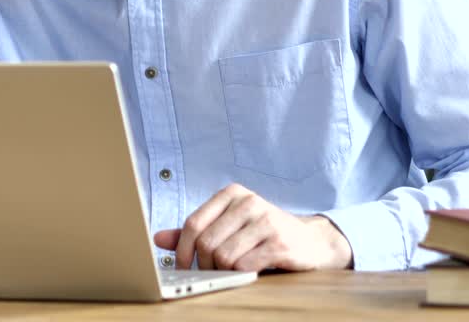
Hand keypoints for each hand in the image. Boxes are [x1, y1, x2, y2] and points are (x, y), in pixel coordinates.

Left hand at [152, 184, 352, 271]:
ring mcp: (266, 220)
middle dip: (204, 265)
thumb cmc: (264, 234)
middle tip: (211, 274)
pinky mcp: (279, 242)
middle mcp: (249, 202)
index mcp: (232, 194)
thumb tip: (157, 239)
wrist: (311, 242)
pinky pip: (245, 265)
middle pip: (206, 242)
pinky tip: (248, 273)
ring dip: (223, 272)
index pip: (193, 224)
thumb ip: (196, 232)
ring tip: (231, 273)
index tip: (182, 268)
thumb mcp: (230, 226)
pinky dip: (241, 275)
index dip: (182, 251)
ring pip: (224, 256)